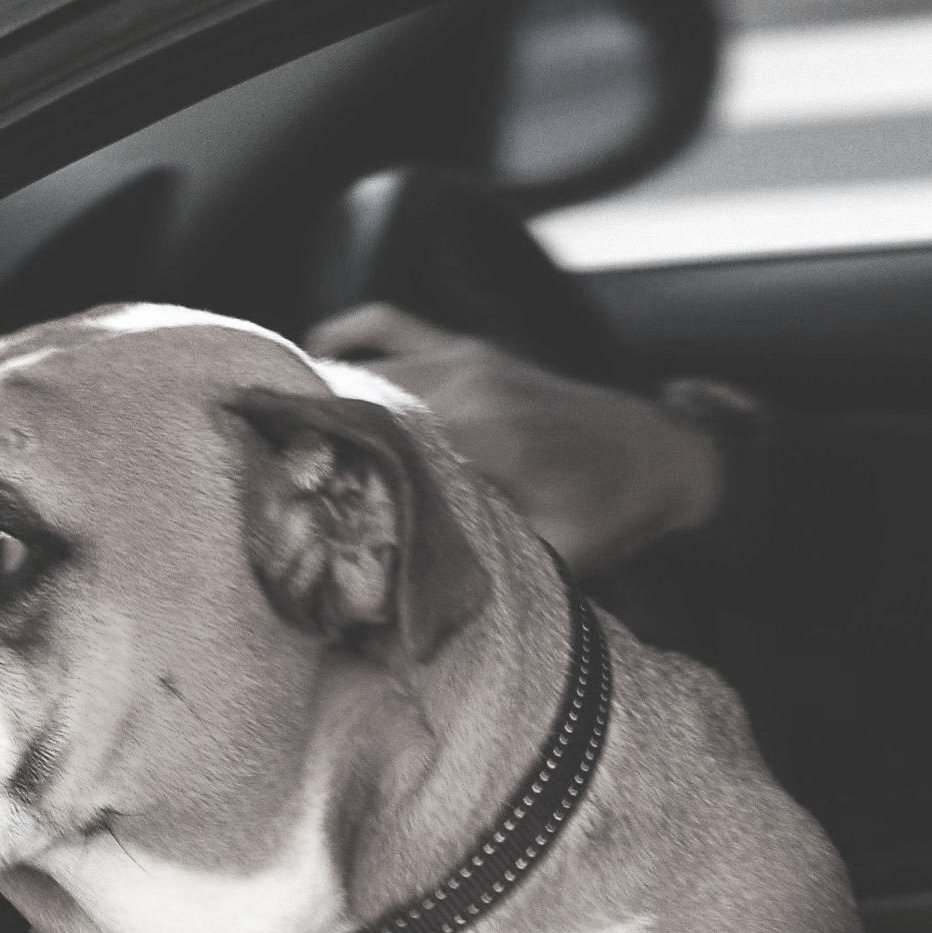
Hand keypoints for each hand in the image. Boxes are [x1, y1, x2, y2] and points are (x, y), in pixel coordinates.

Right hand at [309, 303, 727, 575]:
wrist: (671, 456)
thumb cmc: (615, 513)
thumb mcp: (556, 556)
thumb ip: (483, 566)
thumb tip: (404, 607)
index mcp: (492, 439)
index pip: (385, 445)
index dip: (327, 466)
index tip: (279, 492)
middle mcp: (472, 387)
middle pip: (364, 403)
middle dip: (312, 435)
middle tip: (260, 467)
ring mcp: (470, 359)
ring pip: (370, 369)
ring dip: (322, 394)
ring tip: (272, 426)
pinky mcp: (473, 348)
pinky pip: (395, 325)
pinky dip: (352, 333)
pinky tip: (313, 350)